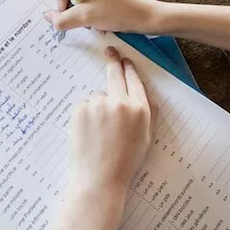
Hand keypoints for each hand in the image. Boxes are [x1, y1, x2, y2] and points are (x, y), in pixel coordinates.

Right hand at [46, 0, 161, 34]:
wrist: (145, 17)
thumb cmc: (117, 12)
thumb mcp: (85, 17)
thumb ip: (60, 19)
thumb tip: (46, 16)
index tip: (72, 9)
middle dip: (71, 8)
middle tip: (84, 18)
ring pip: (74, 0)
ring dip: (80, 14)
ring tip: (94, 22)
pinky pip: (85, 2)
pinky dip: (89, 14)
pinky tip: (100, 22)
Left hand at [66, 47, 152, 197]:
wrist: (99, 178)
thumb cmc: (125, 162)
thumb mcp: (146, 138)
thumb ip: (148, 114)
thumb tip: (146, 95)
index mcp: (140, 110)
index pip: (135, 81)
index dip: (129, 68)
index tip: (125, 60)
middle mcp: (120, 103)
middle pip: (115, 75)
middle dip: (113, 61)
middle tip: (110, 51)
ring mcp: (99, 105)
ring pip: (97, 96)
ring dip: (98, 106)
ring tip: (99, 132)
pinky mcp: (81, 109)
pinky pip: (84, 105)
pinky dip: (85, 114)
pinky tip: (89, 132)